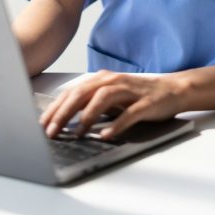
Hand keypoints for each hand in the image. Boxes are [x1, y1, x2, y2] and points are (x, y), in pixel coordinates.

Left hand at [39, 70, 188, 139]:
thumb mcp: (111, 98)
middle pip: (82, 93)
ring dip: (87, 116)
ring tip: (76, 133)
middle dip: (64, 113)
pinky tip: (106, 135)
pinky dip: (116, 125)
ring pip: (102, 98)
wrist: (172, 90)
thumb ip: (91, 104)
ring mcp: (129, 91)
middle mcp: (113, 81)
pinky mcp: (145, 103)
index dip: (55, 108)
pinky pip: (129, 113)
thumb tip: (64, 120)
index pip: (72, 92)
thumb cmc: (138, 96)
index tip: (42, 124)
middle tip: (52, 131)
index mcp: (101, 79)